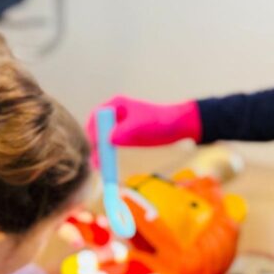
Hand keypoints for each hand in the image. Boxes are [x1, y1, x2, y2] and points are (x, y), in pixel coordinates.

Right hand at [85, 96, 201, 167]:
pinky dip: (111, 156)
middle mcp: (116, 115)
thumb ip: (122, 132)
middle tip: (97, 162)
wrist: (180, 127)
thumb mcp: (139, 127)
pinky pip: (113, 147)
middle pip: (98, 131)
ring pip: (105, 141)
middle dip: (97, 146)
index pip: (96, 117)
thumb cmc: (159, 123)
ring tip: (103, 168)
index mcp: (117, 105)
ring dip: (103, 153)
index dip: (93, 131)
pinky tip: (111, 166)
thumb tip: (107, 141)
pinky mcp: (126, 138)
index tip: (96, 146)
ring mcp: (120, 127)